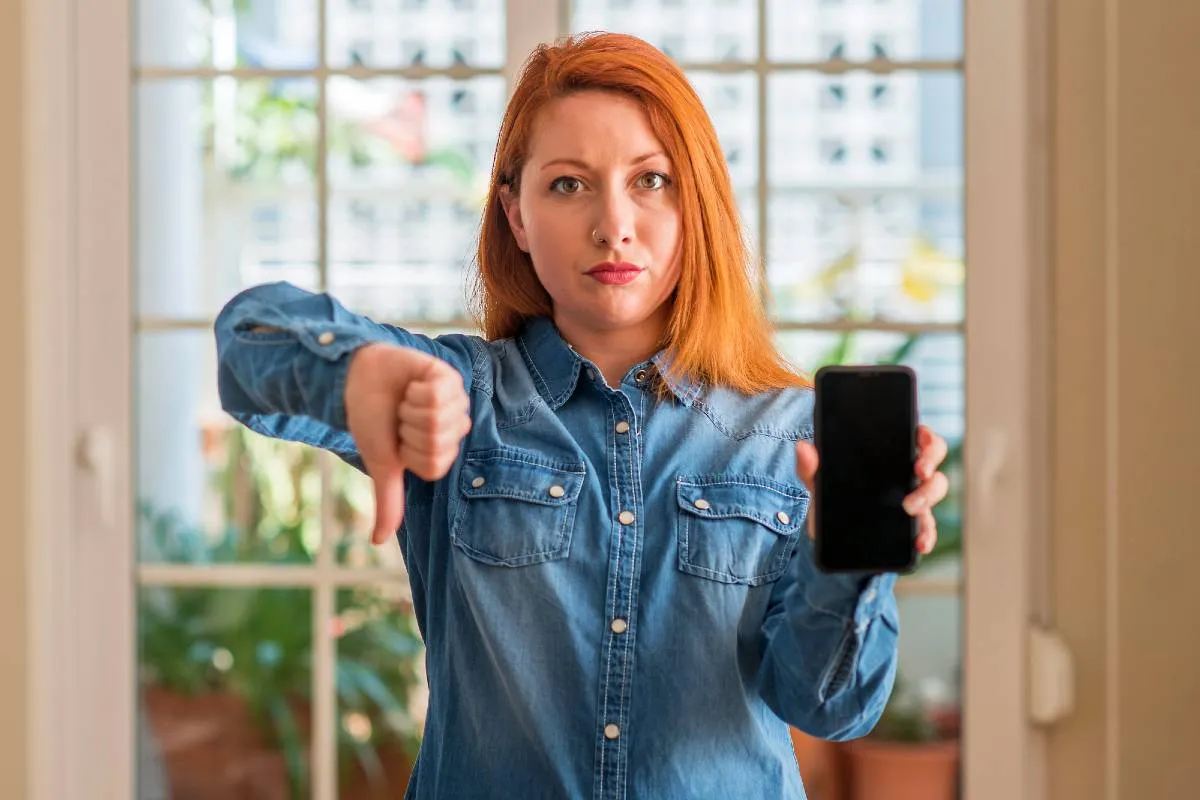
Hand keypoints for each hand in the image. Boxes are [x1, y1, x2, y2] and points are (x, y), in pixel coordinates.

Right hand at [344, 343, 471, 543]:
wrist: (357, 380)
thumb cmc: (371, 421)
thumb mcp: (381, 465)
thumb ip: (388, 501)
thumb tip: (378, 541)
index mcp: (442, 452)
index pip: (434, 465)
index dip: (408, 452)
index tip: (398, 440)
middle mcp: (453, 428)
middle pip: (437, 442)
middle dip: (408, 429)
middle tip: (401, 418)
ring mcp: (455, 402)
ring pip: (438, 418)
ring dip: (411, 409)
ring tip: (405, 401)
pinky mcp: (450, 378)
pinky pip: (439, 393)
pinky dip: (416, 389)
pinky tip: (412, 384)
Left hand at [795, 424, 950, 555]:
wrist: (831, 532)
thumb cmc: (832, 495)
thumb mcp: (819, 480)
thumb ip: (810, 466)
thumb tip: (803, 447)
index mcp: (890, 453)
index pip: (917, 436)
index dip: (924, 435)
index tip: (919, 438)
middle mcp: (907, 472)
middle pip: (934, 457)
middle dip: (931, 462)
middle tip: (918, 472)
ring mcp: (914, 497)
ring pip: (935, 489)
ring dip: (928, 496)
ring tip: (910, 508)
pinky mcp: (912, 523)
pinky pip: (928, 527)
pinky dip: (927, 535)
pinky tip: (920, 542)